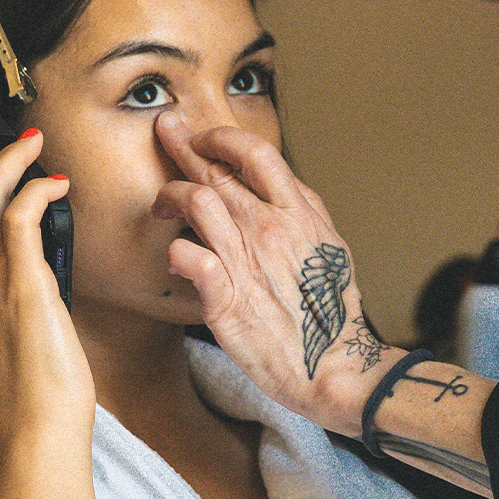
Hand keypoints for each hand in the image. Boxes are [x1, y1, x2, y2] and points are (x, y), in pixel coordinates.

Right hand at [0, 110, 106, 498]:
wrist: (38, 436)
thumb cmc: (41, 403)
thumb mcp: (21, 346)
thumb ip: (21, 310)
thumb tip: (40, 287)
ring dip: (5, 163)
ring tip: (29, 139)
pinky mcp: (18, 291)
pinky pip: (16, 221)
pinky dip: (32, 192)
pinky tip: (55, 185)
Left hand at [152, 115, 394, 432]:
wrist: (335, 367)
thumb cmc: (332, 314)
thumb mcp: (331, 249)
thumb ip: (304, 213)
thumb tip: (282, 185)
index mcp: (298, 214)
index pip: (254, 153)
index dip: (222, 137)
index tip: (205, 139)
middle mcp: (269, 230)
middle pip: (216, 170)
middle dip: (182, 146)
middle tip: (164, 132)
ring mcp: (246, 262)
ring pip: (195, 201)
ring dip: (171, 195)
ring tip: (163, 203)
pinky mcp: (225, 299)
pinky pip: (186, 256)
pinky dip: (175, 251)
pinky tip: (176, 257)